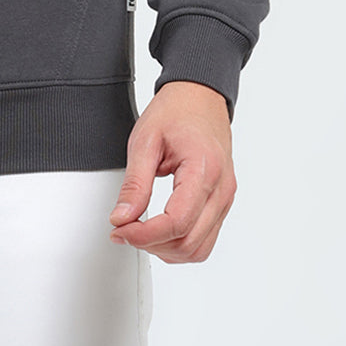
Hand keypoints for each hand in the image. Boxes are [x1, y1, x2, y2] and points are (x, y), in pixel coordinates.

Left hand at [106, 80, 237, 262]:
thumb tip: (122, 217)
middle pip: (189, 242)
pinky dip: (180, 243)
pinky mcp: (222, 202)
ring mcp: (225, 198)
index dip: (144, 234)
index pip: (177, 222)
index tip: (120, 229)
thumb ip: (135, 183)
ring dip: (166, 249)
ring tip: (139, 231)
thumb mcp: (145, 140)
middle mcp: (222, 190)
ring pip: (199, 249)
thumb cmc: (177, 111)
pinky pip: (205, 239)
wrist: (200, 96)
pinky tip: (159, 231)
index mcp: (204, 170)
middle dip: (152, 244)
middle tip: (123, 230)